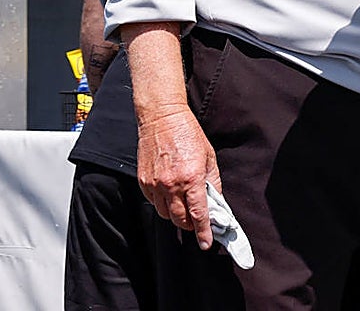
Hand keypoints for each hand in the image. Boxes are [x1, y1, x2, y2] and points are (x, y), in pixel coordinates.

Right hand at [135, 104, 220, 249]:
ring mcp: (155, 183)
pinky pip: (153, 203)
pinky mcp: (143, 180)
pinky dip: (162, 204)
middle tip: (196, 219)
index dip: (203, 232)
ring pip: (165, 214)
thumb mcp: (209, 157)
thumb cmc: (187, 133)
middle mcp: (172, 184)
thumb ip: (212, 182)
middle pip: (180, 220)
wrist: (162, 116)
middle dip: (190, 224)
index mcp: (192, 178)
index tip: (206, 243)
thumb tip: (215, 202)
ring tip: (182, 204)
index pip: (198, 214)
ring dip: (176, 215)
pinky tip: (169, 193)